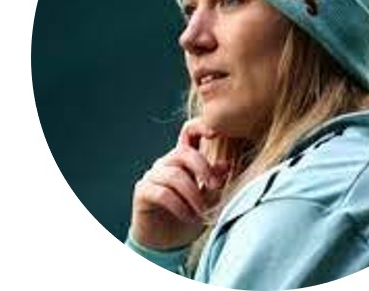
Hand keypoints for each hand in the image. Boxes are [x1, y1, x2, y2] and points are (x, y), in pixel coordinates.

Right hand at [130, 118, 231, 250]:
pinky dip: (180, 206)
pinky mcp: (143, 192)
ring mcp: (152, 177)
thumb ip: (215, 182)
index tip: (215, 133)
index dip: (199, 127)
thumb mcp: (209, 200)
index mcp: (183, 161)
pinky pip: (163, 193)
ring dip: (193, 195)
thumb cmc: (189, 217)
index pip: (188, 134)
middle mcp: (166, 164)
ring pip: (174, 176)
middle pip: (183, 154)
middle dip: (203, 169)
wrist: (166, 242)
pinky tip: (189, 217)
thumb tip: (226, 165)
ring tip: (203, 212)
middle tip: (215, 187)